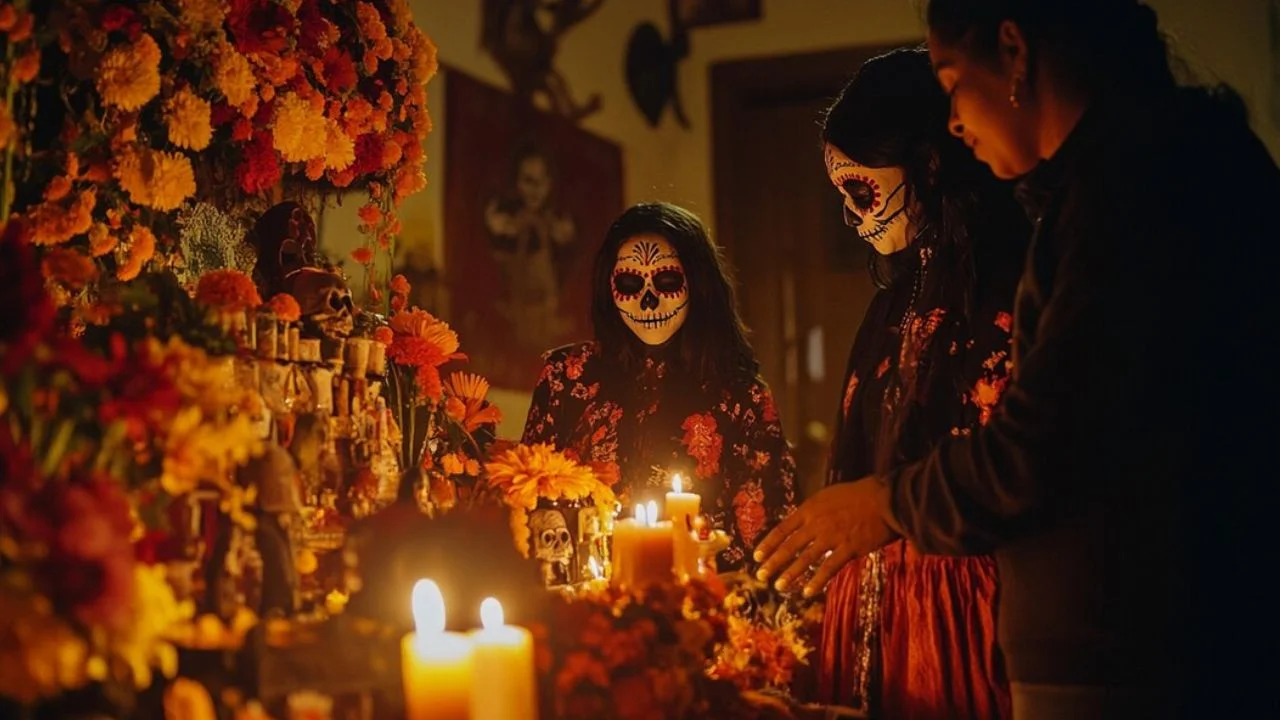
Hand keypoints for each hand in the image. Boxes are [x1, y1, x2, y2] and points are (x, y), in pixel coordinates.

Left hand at [753, 477, 896, 596]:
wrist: (884, 498)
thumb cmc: (857, 495)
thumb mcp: (827, 496)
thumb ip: (812, 511)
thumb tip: (798, 525)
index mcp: (809, 509)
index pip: (782, 529)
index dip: (768, 544)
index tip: (756, 557)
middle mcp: (816, 523)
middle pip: (789, 546)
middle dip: (773, 562)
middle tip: (761, 576)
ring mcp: (832, 537)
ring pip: (805, 559)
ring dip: (790, 574)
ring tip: (779, 586)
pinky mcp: (848, 548)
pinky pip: (828, 567)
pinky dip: (816, 581)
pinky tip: (807, 592)